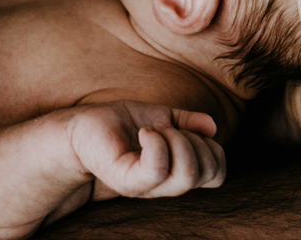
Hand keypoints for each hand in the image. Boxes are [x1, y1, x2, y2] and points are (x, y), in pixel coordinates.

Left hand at [71, 101, 225, 199]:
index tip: (189, 130)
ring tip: (154, 130)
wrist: (83, 128)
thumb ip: (188, 122)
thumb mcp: (162, 116)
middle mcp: (165, 184)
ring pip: (187, 173)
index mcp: (177, 170)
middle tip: (168, 128)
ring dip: (177, 140)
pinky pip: (157, 169)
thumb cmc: (121, 123)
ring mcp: (147, 185)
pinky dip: (156, 142)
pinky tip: (144, 132)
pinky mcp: (127, 181)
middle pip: (207, 172)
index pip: (217, 173)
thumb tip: (212, 127)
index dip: (214, 149)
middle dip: (196, 140)